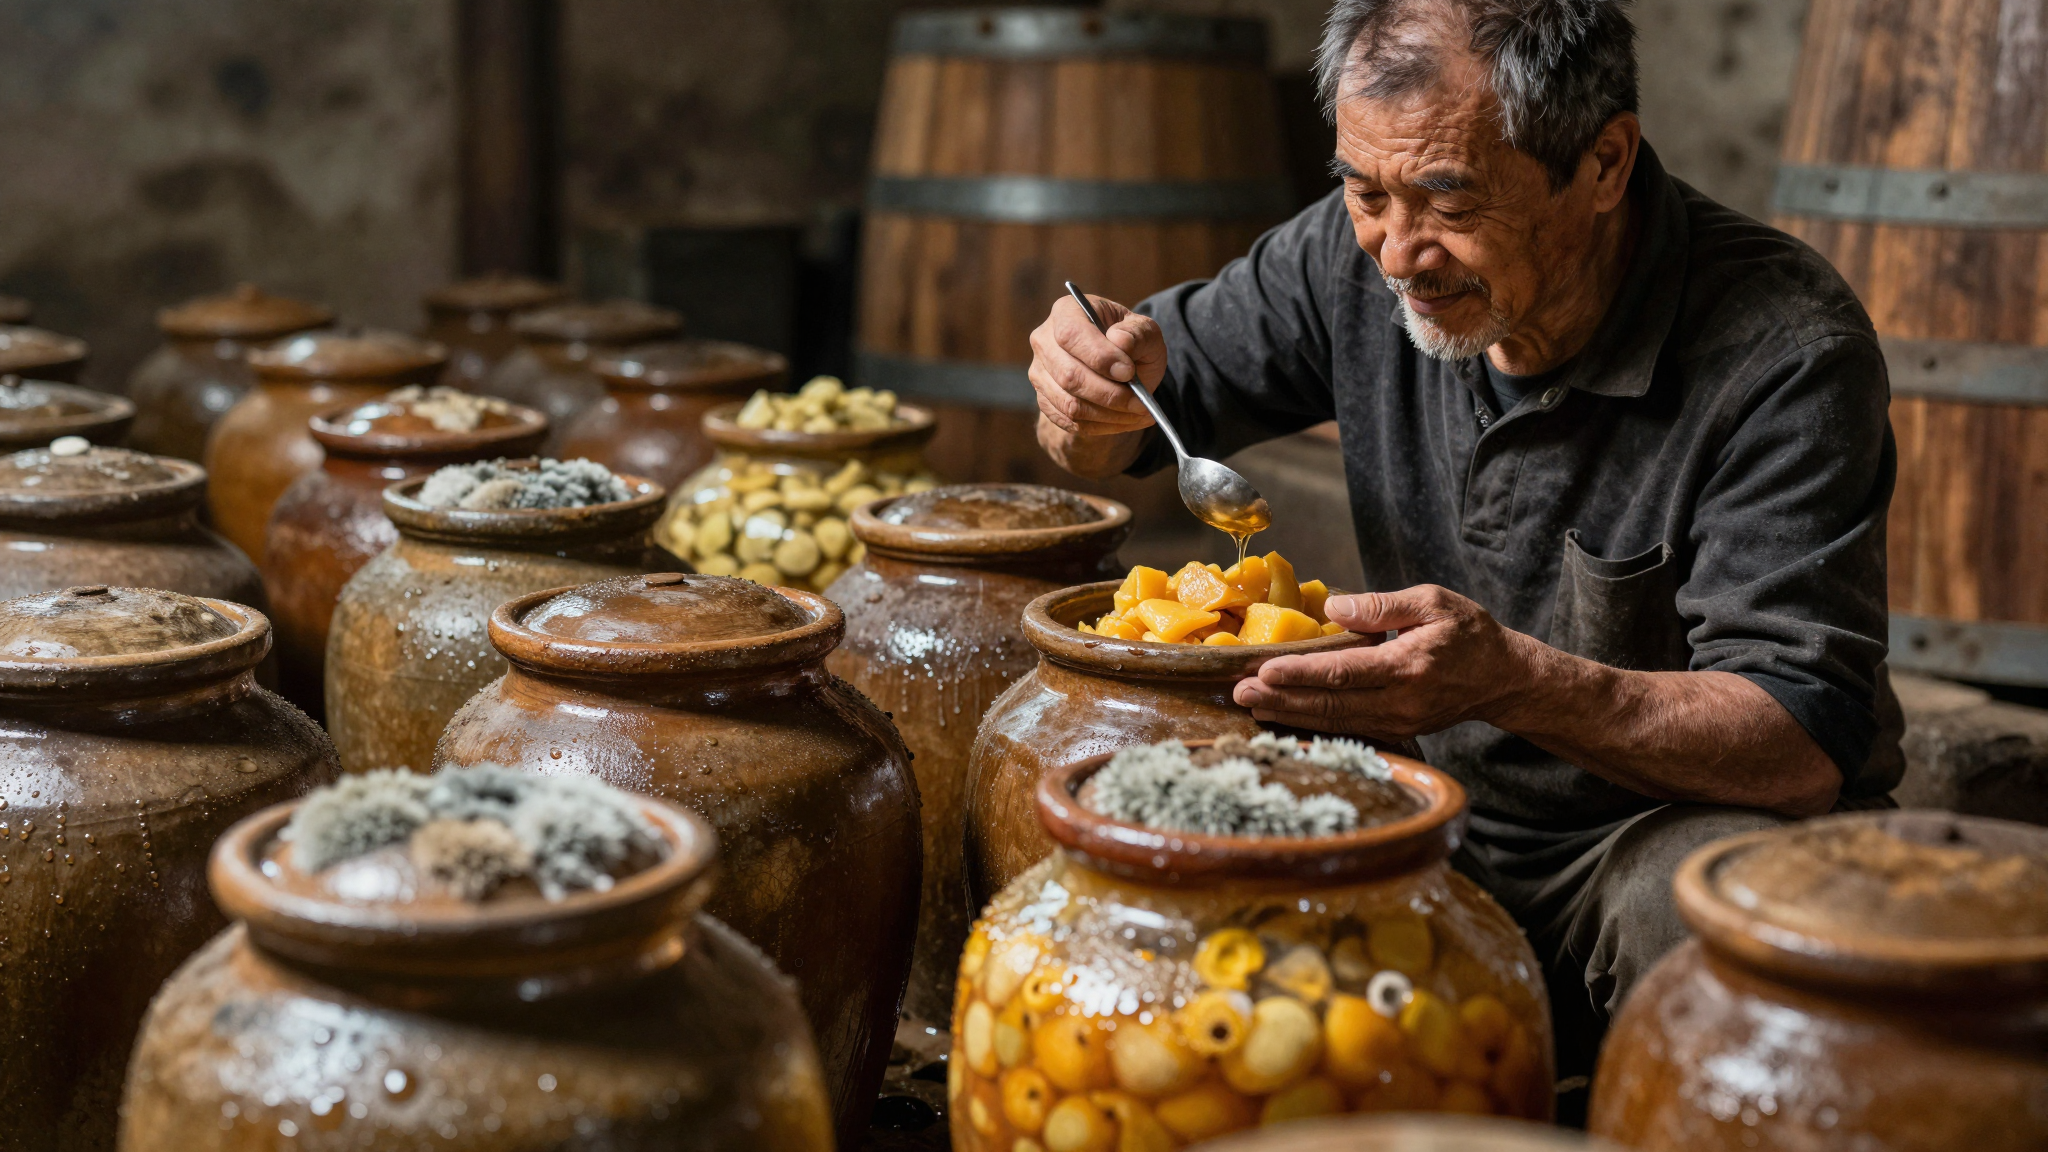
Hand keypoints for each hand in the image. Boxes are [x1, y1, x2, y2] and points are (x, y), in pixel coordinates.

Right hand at [1028, 293, 1169, 477]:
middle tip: (1141, 402)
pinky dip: (1103, 426)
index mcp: (1067, 312)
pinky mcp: (1045, 400)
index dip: (1099, 357)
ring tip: (1139, 412)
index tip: (1128, 372)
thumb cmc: (1131, 343)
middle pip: (1069, 375)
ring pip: (1070, 404)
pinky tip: (1126, 420)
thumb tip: (1120, 341)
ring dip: (1109, 414)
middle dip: (1110, 393)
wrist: (1116, 369)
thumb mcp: (1145, 332)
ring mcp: (1040, 373)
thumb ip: (1138, 333)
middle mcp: (1044, 341)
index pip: (1071, 334)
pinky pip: (1071, 422)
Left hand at [1233, 585, 1528, 739]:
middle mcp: (1401, 702)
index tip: (1264, 671)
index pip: (1344, 673)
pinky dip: (1313, 725)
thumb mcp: (1432, 603)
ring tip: (1252, 708)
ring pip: (1335, 723)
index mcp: (1408, 666)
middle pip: (1331, 705)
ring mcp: (1398, 723)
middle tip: (1240, 695)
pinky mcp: (1396, 732)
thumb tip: (1333, 607)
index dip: (1301, 674)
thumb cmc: (1468, 633)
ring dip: (1291, 716)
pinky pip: (1348, 730)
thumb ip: (1382, 606)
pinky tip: (1285, 717)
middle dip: (1282, 701)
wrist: (1503, 679)